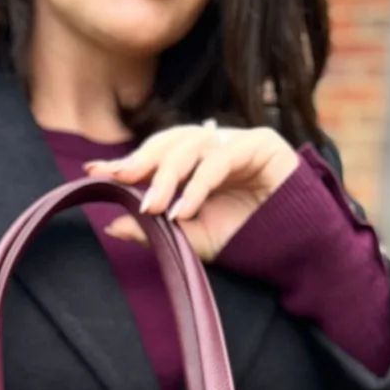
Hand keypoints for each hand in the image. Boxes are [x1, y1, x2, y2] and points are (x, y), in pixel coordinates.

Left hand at [84, 122, 298, 261]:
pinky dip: (198, 185)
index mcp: (195, 162)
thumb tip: (112, 225)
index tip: (95, 171)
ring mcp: (237, 141)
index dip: (127, 161)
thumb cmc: (245, 239)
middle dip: (143, 164)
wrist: (293, 249)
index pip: (156, 153)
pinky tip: (184, 209)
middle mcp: (214, 146)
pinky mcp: (261, 143)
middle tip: (121, 184)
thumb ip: (154, 231)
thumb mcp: (191, 239)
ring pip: (192, 144)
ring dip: (168, 177)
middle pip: (170, 142)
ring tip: (156, 209)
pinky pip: (220, 159)